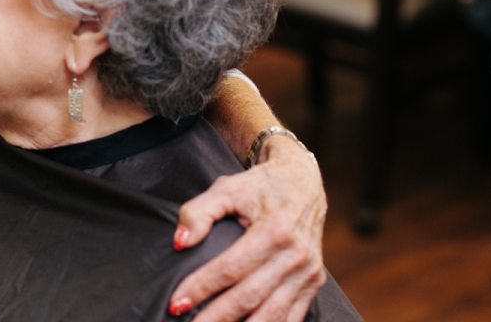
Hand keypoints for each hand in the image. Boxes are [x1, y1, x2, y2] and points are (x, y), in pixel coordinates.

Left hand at [168, 137, 326, 319]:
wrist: (303, 182)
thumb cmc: (260, 186)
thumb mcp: (227, 188)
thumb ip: (199, 212)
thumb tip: (180, 241)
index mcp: (275, 230)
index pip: (230, 268)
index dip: (201, 287)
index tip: (177, 303)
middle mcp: (296, 255)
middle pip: (250, 297)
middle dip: (216, 317)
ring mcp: (308, 273)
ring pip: (273, 315)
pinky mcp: (313, 284)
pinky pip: (292, 318)